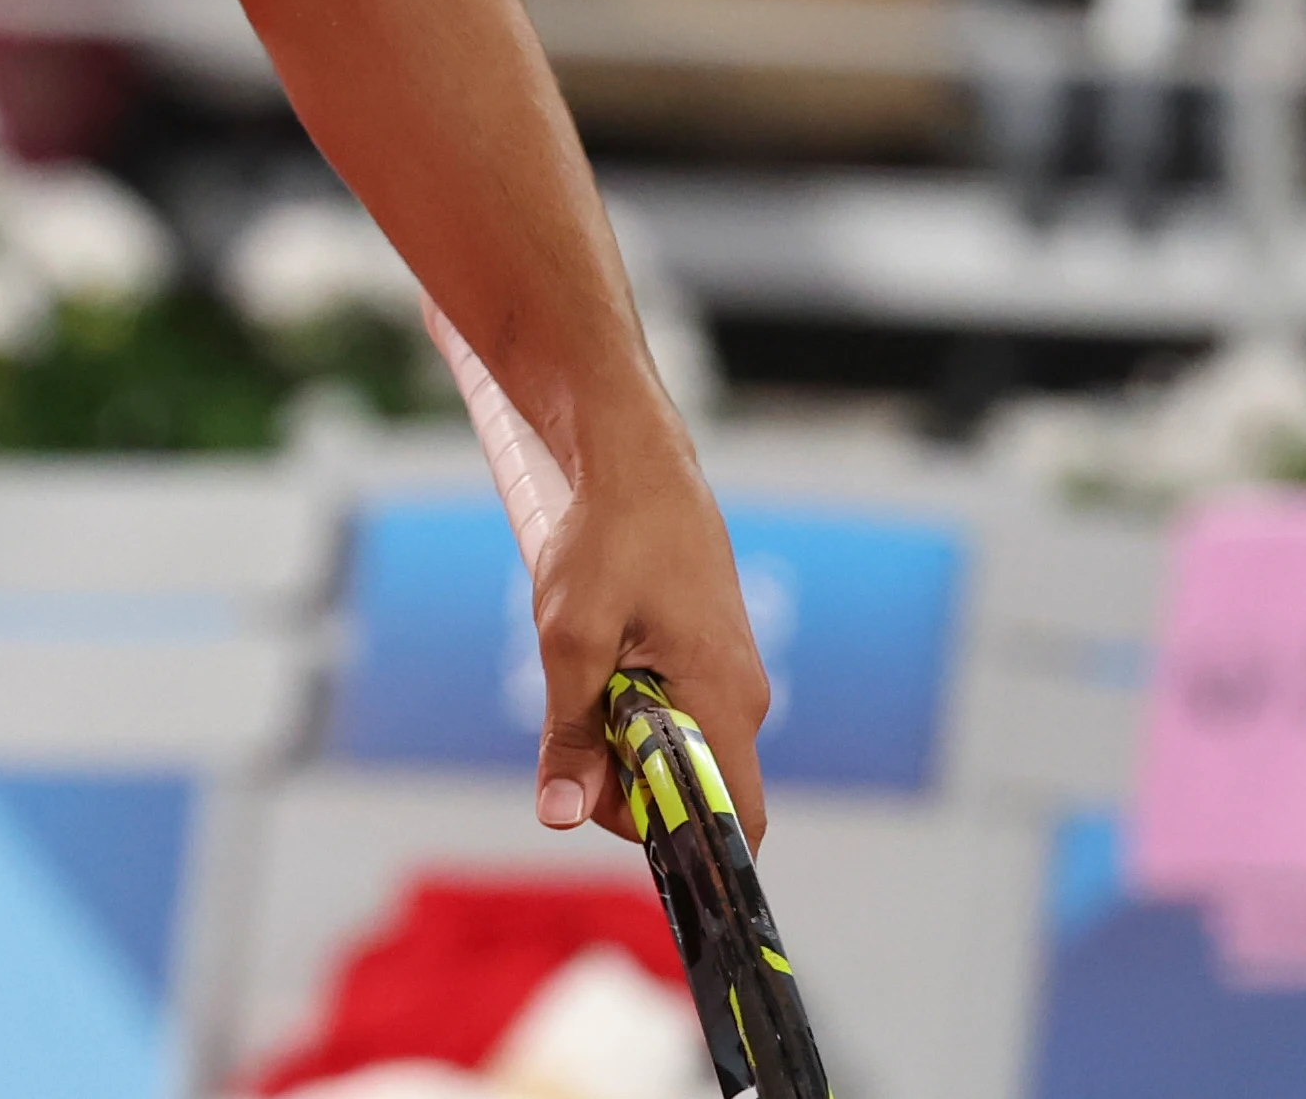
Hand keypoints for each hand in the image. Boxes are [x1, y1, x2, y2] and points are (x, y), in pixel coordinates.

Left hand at [527, 446, 772, 850]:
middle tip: (574, 719)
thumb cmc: (608, 541)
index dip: (677, 842)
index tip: (609, 810)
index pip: (735, 821)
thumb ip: (571, 734)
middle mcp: (743, 699)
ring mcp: (730, 676)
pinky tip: (601, 654)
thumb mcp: (570, 642)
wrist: (635, 464)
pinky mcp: (709, 657)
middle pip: (694, 791)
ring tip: (586, 668)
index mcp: (725, 702)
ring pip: (678, 749)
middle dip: (626, 779)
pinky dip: (630, 703)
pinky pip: (676, 712)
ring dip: (621, 734)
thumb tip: (562, 816)